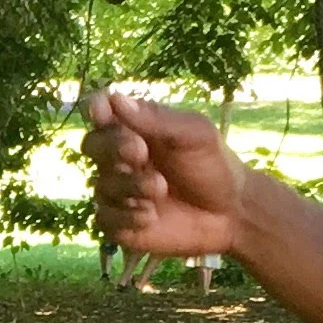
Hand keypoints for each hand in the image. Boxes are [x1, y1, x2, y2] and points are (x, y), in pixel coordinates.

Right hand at [84, 88, 244, 259]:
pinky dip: (126, 216)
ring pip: (101, 185)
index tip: (104, 111)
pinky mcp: (119, 223)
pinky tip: (151, 215)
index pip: (102, 114)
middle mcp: (119, 158)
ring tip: (161, 188)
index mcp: (134, 130)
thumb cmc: (212, 166)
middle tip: (140, 152)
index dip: (96, 110)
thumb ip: (158, 119)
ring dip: (130, 186)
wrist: (230, 213)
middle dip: (112, 148)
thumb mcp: (195, 135)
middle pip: (92, 145)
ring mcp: (117, 191)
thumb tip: (117, 99)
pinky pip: (104, 218)